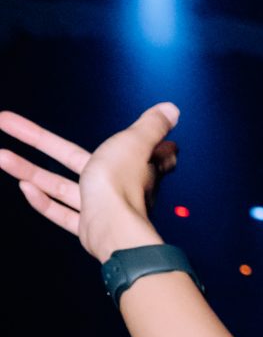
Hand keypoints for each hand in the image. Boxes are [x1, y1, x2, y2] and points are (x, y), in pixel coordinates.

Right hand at [0, 101, 179, 262]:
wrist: (113, 228)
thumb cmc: (123, 183)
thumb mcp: (136, 141)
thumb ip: (151, 125)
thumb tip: (172, 109)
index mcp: (129, 163)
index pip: (129, 145)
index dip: (128, 138)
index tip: (133, 134)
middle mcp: (116, 185)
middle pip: (70, 157)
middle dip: (36, 140)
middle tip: (6, 122)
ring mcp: (100, 207)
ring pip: (60, 186)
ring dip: (29, 170)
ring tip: (0, 156)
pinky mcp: (87, 228)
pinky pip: (61, 213)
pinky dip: (43, 201)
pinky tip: (23, 187)